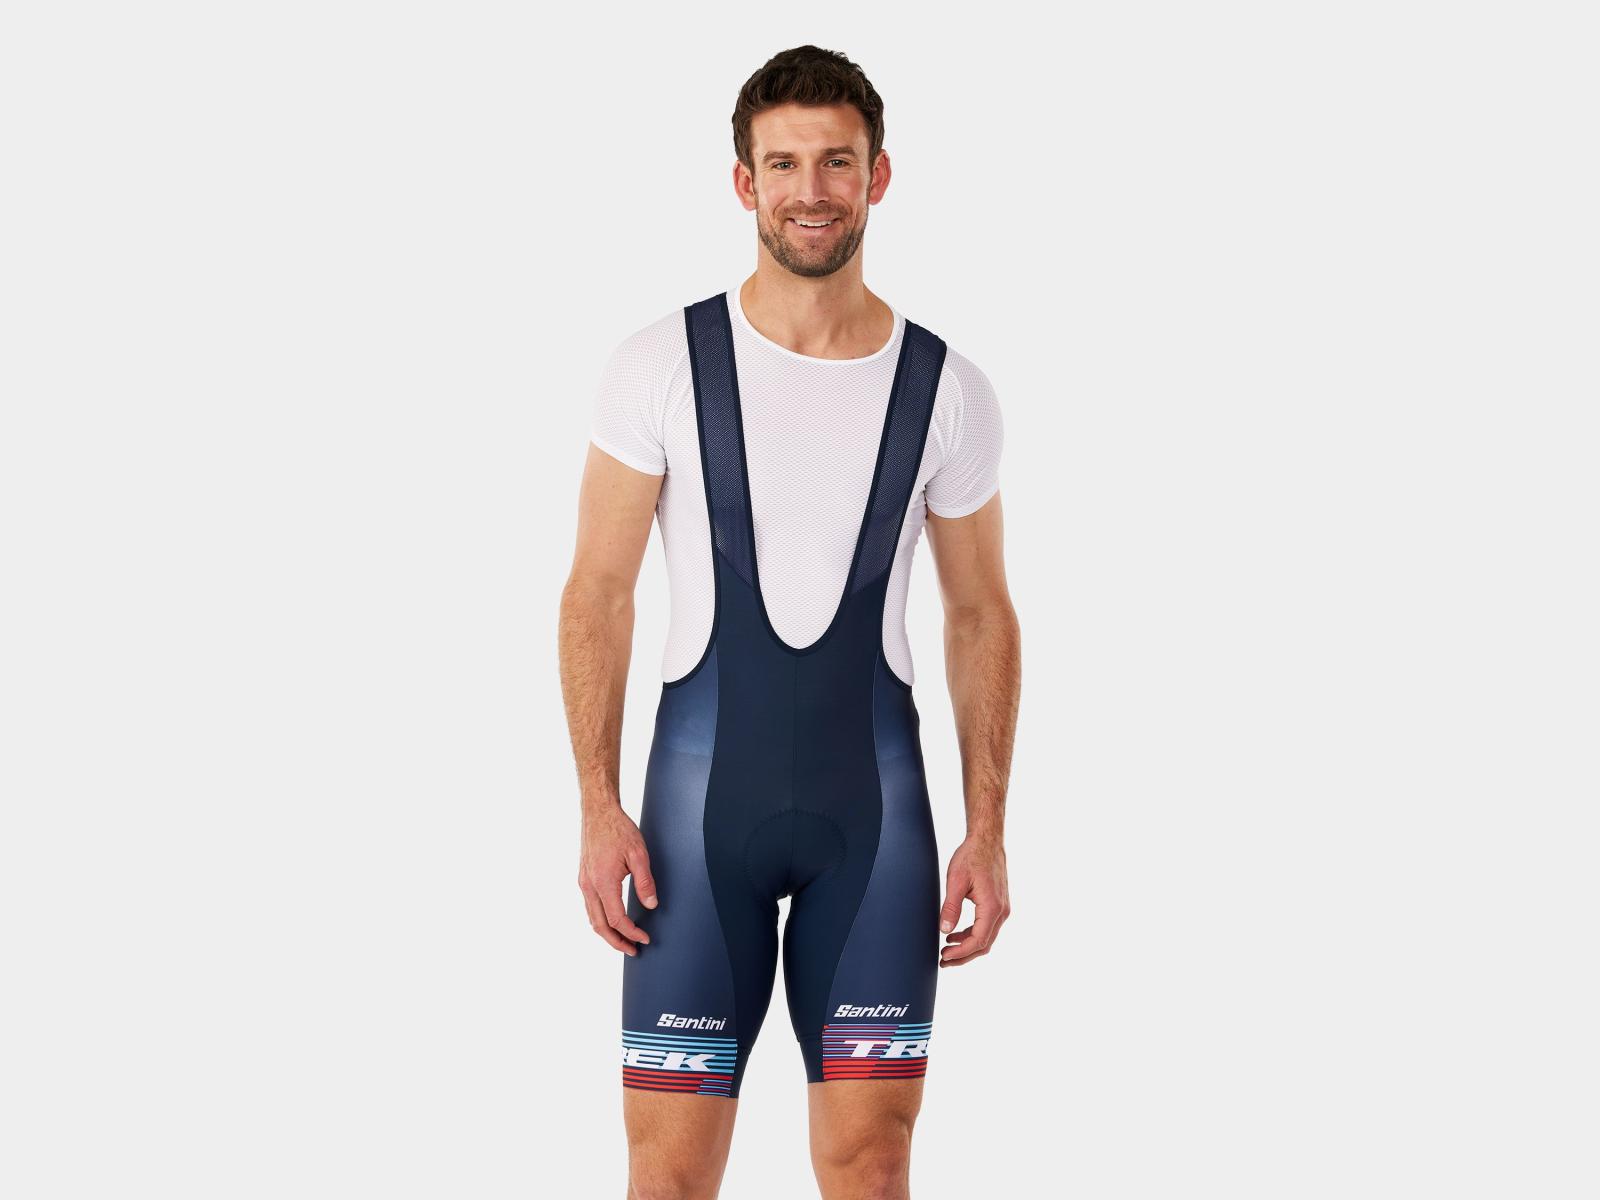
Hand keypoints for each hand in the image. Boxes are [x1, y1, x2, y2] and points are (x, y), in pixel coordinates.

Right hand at [577, 803, 657, 955]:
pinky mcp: (584, 877)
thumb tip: (651, 905)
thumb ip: (645, 882)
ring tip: (623, 941)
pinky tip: (612, 921)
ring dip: (608, 933)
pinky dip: (601, 920)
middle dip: (617, 942)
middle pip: (600, 926)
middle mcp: (589, 886)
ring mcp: (584, 882)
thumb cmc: (618, 829)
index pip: (617, 919)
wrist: (598, 812)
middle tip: (633, 951)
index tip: (645, 939)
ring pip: (593, 918)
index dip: (632, 933)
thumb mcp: (639, 854)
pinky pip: (590, 907)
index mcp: (603, 882)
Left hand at [938, 832, 1008, 966]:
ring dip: (967, 947)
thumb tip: (944, 930)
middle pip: (984, 945)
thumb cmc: (972, 856)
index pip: (978, 941)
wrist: (987, 841)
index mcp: (992, 907)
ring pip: (986, 938)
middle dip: (963, 956)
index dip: (960, 953)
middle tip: (943, 961)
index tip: (944, 957)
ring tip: (946, 951)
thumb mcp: (956, 881)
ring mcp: (1002, 909)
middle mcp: (1002, 911)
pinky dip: (972, 935)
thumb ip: (951, 907)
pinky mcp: (999, 905)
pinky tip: (954, 935)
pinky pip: (987, 927)